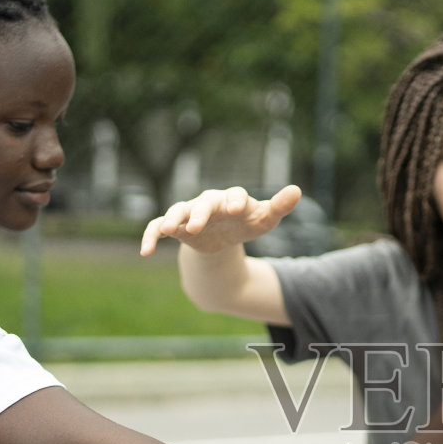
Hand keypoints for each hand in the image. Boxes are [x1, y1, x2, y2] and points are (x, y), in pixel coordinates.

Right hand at [139, 184, 302, 255]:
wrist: (224, 236)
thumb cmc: (245, 223)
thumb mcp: (263, 219)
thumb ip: (278, 207)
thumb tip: (297, 190)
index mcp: (231, 198)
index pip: (233, 195)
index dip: (233, 201)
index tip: (235, 209)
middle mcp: (207, 202)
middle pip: (203, 204)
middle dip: (200, 213)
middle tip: (198, 224)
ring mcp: (189, 213)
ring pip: (178, 212)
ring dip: (173, 220)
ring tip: (170, 230)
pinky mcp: (176, 228)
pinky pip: (158, 228)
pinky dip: (151, 237)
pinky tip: (145, 252)